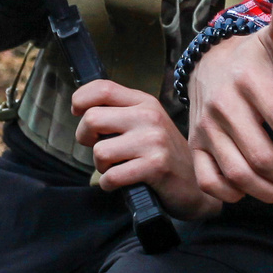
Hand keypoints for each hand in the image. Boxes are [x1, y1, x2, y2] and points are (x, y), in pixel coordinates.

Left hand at [74, 79, 222, 219]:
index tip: (77, 112)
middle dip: (85, 138)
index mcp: (144, 102)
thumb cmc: (165, 155)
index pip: (103, 88)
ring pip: (100, 151)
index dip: (81, 98)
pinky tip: (120, 183)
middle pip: (92, 118)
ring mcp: (153, 141)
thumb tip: (83, 111)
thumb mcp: (148, 124)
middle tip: (99, 148)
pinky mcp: (155, 166)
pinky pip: (112, 176)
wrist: (195, 184)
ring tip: (117, 168)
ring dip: (101, 166)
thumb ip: (121, 113)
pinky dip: (109, 184)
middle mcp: (149, 117)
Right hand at [187, 0, 272, 205]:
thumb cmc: (249, 60)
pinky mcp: (195, 146)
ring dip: (269, 191)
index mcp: (248, 81)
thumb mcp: (269, 41)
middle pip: (260, 156)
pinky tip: (253, 190)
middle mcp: (223, 107)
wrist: (206, 64)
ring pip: (238, 174)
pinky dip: (232, 195)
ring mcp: (206, 130)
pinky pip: (209, 181)